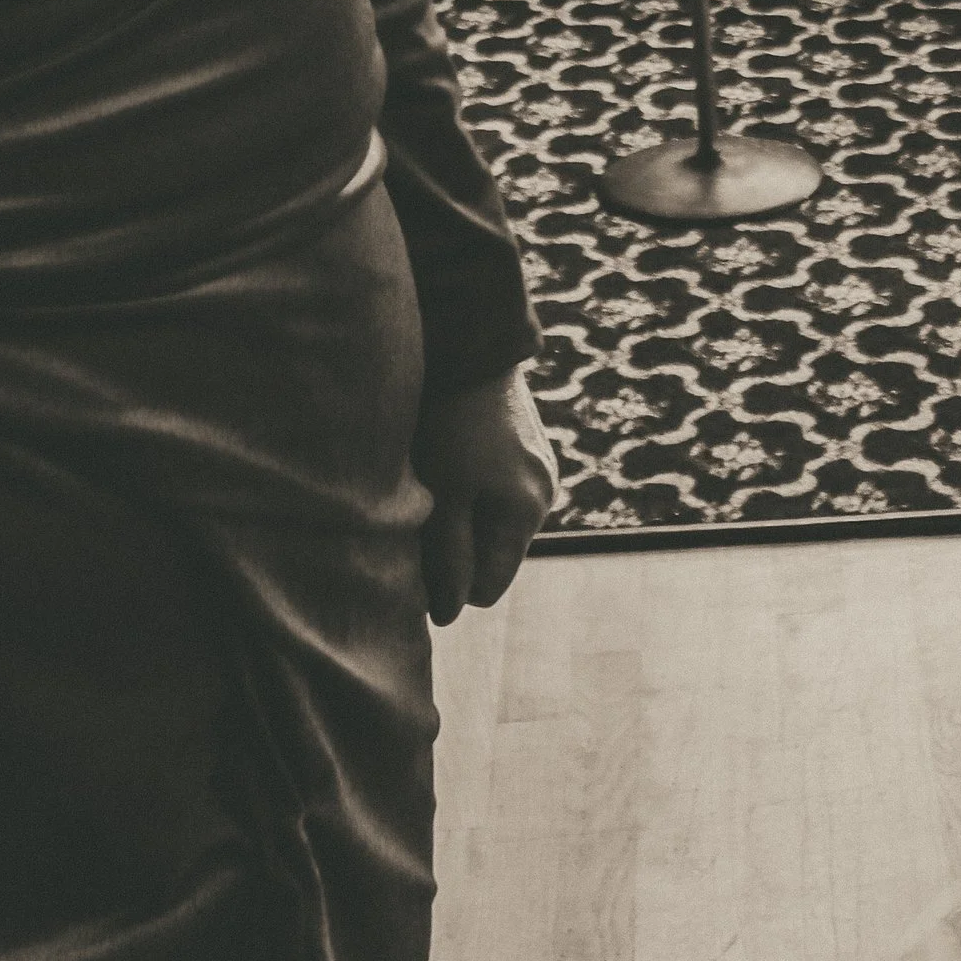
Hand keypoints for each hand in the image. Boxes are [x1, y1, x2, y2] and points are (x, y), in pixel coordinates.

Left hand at [411, 362, 557, 624]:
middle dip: (457, 548)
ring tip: (434, 477)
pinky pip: (498, 491)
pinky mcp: (530, 446)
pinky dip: (473, 488)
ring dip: (464, 515)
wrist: (473, 344)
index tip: (416, 552)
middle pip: (492, 556)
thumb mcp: (442, 496)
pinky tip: (451, 456)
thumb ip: (449, 559)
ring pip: (493, 523)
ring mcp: (541, 467)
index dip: (447, 585)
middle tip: (421, 512)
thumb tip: (448, 616)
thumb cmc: (449, 423)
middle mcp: (545, 495)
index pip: (485, 589)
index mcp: (526, 514)